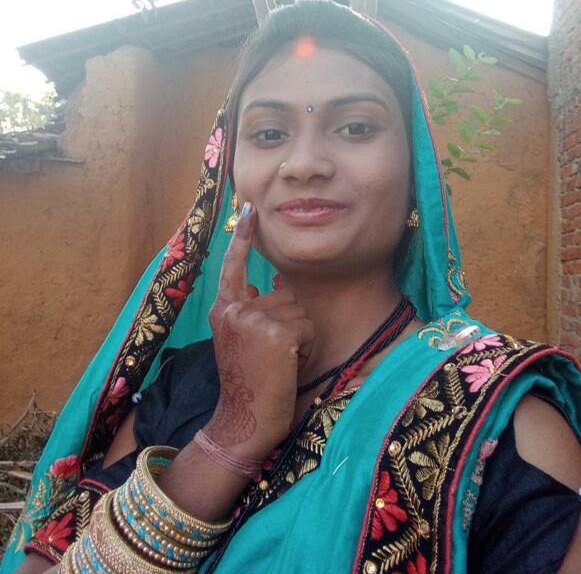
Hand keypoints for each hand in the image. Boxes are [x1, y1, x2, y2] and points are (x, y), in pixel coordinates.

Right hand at [206, 202, 314, 460]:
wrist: (242, 420)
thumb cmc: (248, 381)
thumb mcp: (240, 338)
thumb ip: (250, 307)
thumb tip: (272, 280)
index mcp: (224, 308)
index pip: (233, 267)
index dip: (242, 238)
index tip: (250, 209)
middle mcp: (234, 308)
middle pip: (285, 294)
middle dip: (290, 322)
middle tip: (271, 355)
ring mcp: (253, 319)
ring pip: (299, 311)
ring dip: (299, 336)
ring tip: (279, 361)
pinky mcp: (275, 333)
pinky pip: (308, 328)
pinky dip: (306, 349)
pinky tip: (288, 367)